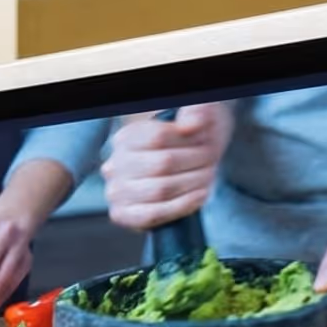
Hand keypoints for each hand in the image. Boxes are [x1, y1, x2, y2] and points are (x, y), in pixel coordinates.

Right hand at [101, 103, 233, 230]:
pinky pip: (152, 214)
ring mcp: (115, 192)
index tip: (204, 137)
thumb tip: (193, 123)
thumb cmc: (185, 146)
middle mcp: (114, 165)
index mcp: (124, 138)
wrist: (177, 172)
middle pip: (163, 163)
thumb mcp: (192, 120)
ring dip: (193, 182)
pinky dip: (182, 206)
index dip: (187, 138)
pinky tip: (200, 195)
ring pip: (160, 189)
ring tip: (208, 175)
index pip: (157, 137)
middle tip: (211, 158)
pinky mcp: (122, 214)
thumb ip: (194, 112)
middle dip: (195, 161)